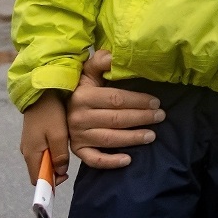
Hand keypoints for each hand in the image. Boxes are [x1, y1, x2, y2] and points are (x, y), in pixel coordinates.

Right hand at [20, 90, 70, 185]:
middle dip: (53, 173)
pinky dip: (51, 153)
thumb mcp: (58, 135)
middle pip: (39, 171)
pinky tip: (61, 145)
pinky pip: (42, 151)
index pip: (37, 180)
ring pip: (41, 161)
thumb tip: (60, 172)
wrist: (41, 93)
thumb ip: (59, 155)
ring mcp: (29, 144)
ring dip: (53, 162)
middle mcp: (27, 152)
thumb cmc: (50, 114)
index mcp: (31, 154)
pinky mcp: (33, 137)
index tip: (64, 177)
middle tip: (68, 165)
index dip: (49, 183)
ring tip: (66, 153)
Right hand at [67, 50, 164, 169]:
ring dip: (133, 138)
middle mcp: (78, 117)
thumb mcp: (89, 71)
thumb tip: (114, 56)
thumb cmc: (82, 87)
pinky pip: (94, 159)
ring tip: (152, 135)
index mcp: (83, 96)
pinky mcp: (77, 149)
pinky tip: (128, 159)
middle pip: (116, 119)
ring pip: (109, 139)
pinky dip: (110, 162)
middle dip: (142, 118)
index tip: (156, 102)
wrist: (57, 105)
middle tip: (160, 116)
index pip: (116, 100)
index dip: (138, 101)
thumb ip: (101, 61)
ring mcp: (77, 135)